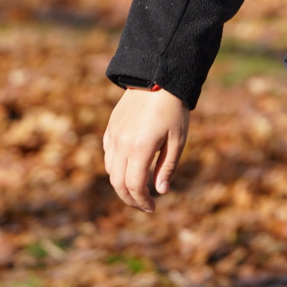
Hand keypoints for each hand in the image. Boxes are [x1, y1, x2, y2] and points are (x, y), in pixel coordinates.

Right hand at [103, 87, 189, 212]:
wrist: (159, 77)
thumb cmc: (173, 109)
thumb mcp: (177, 139)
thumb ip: (167, 167)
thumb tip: (160, 192)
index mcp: (140, 148)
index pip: (134, 186)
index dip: (142, 201)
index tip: (152, 208)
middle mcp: (121, 144)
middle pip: (118, 183)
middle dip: (129, 199)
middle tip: (143, 205)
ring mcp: (113, 135)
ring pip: (110, 170)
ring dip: (121, 184)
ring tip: (137, 188)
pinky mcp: (111, 127)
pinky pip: (108, 154)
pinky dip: (116, 167)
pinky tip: (129, 167)